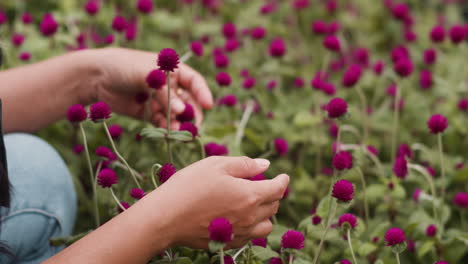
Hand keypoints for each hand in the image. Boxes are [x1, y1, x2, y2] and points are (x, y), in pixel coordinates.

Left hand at [90, 47, 212, 127]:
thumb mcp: (147, 75)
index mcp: (172, 70)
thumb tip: (181, 111)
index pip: (194, 81)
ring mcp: (159, 100)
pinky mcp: (149, 114)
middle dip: (192, 113)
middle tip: (194, 126)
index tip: (208, 105)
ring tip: (179, 132)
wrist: (94, 77)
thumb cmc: (123, 66)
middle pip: (188, 101)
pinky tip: (168, 133)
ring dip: (179, 123)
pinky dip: (167, 128)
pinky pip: (163, 122)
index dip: (202, 93)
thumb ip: (164, 94)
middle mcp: (169, 86)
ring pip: (176, 114)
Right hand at [143, 156, 289, 248]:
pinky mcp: (227, 242)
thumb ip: (245, 165)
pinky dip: (252, 226)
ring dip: (265, 213)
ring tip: (253, 203)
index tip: (283, 176)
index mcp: (250, 195)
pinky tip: (240, 217)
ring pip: (266, 225)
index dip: (283, 180)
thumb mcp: (216, 165)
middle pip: (274, 206)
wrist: (166, 217)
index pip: (278, 189)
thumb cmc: (190, 186)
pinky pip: (250, 236)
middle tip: (262, 185)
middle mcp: (250, 217)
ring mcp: (239, 232)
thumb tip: (266, 164)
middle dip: (273, 194)